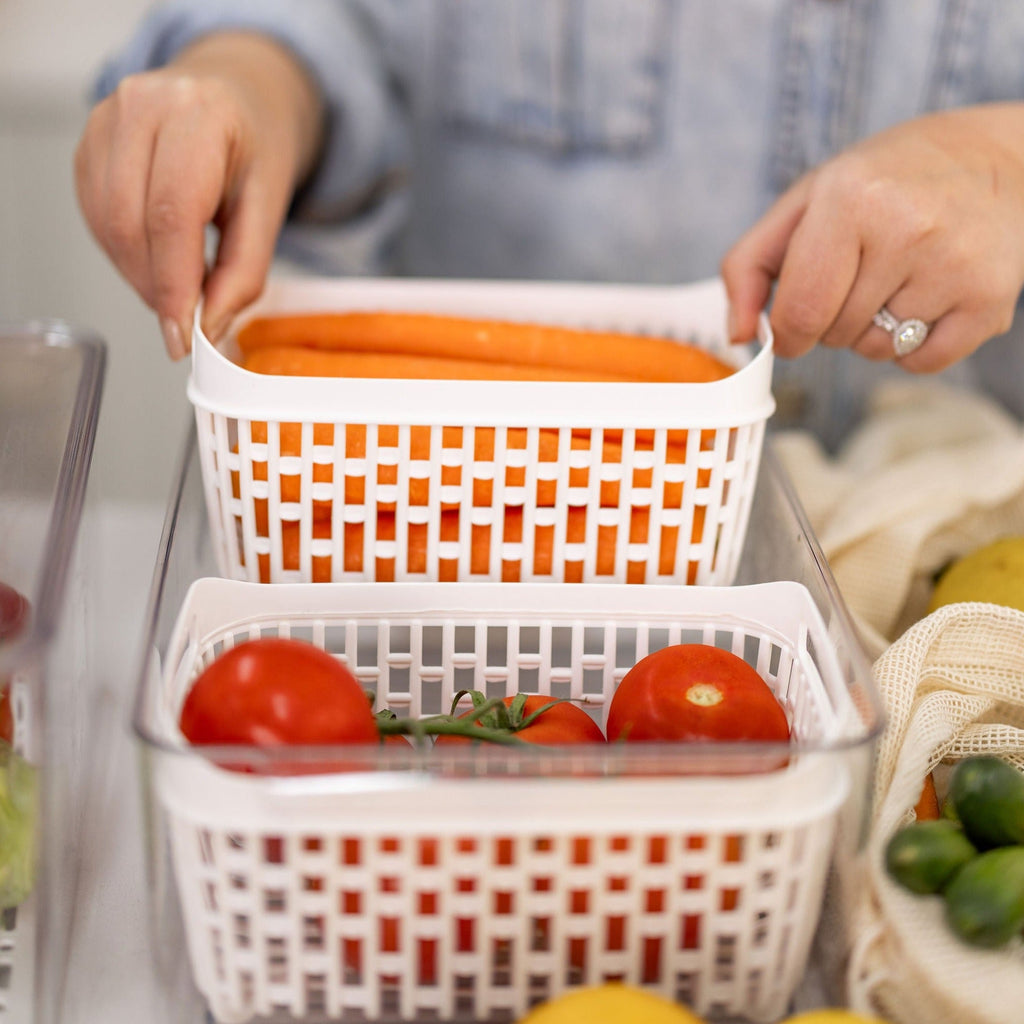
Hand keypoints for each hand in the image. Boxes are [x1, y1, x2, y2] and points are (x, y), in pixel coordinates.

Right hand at [74, 32, 323, 358]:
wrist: (238, 93)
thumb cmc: (257, 145)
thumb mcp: (271, 207)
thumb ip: (244, 272)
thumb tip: (207, 327)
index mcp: (198, 115)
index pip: (170, 214)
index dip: (173, 284)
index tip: (183, 336)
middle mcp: (141, 107)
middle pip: (130, 224)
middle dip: (157, 288)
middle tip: (186, 322)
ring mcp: (105, 121)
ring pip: (107, 226)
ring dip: (141, 275)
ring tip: (180, 287)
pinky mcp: (88, 143)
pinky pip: (96, 217)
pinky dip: (126, 254)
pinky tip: (159, 257)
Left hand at [722, 104, 1023, 370]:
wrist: (997, 159)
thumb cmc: (886, 182)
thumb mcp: (806, 201)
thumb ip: (750, 265)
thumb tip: (740, 335)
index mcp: (851, 199)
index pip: (799, 313)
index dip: (787, 334)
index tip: (792, 325)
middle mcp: (908, 228)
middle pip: (836, 335)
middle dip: (833, 321)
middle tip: (859, 276)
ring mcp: (955, 265)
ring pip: (877, 352)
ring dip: (873, 333)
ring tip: (898, 280)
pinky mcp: (990, 299)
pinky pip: (922, 363)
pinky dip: (914, 347)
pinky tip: (926, 300)